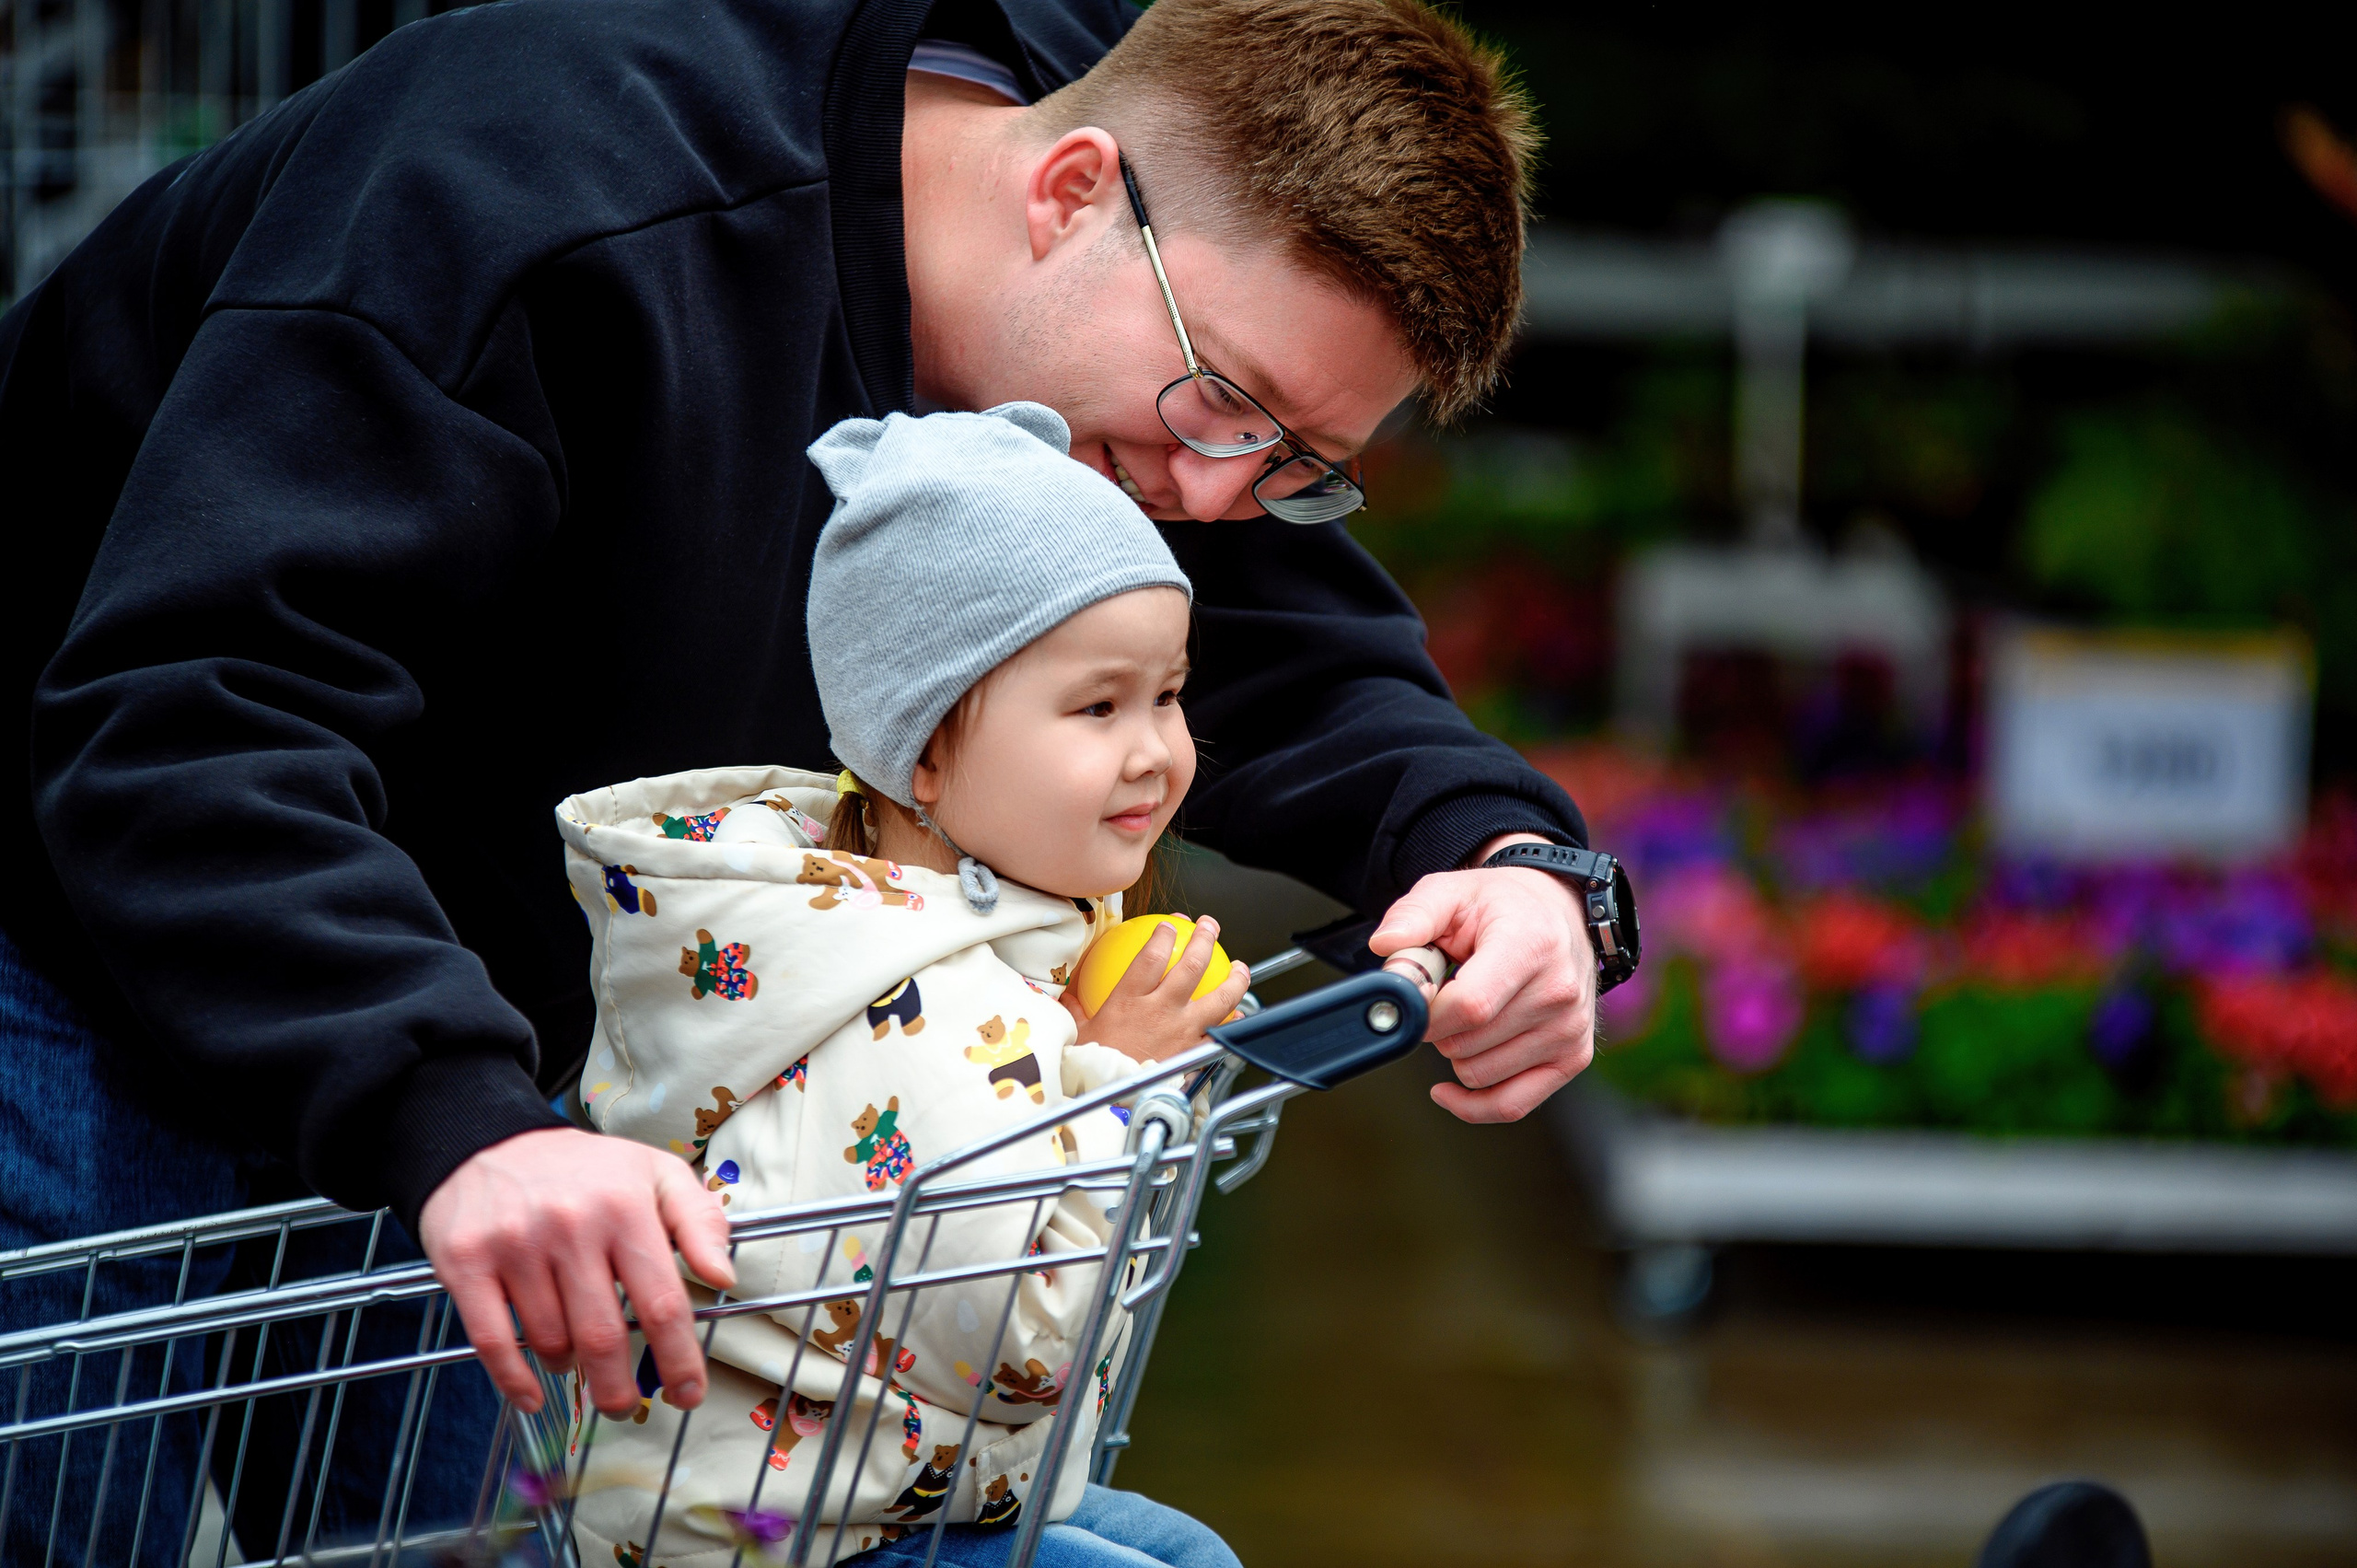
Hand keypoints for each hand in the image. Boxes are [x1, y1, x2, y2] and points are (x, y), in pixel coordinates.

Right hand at [418, 1127, 735, 1416]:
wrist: (485, 1141)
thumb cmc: (583, 1168)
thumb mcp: (654, 1172)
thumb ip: (699, 1220)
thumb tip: (724, 1275)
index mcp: (624, 1206)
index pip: (662, 1302)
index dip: (679, 1359)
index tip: (688, 1393)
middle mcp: (571, 1226)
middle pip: (604, 1336)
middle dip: (619, 1388)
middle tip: (626, 1405)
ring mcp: (515, 1246)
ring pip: (551, 1341)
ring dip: (569, 1368)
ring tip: (577, 1360)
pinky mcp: (466, 1262)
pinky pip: (493, 1341)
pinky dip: (514, 1381)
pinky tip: (533, 1395)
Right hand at [1063, 916, 1250, 1061]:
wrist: (1109, 1102)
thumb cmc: (1093, 1067)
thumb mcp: (1079, 1032)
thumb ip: (1077, 1008)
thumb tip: (1069, 992)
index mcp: (1130, 999)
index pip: (1153, 954)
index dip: (1164, 934)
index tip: (1169, 926)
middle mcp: (1161, 1010)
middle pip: (1192, 965)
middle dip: (1205, 939)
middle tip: (1209, 926)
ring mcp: (1183, 1032)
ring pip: (1220, 998)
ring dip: (1235, 979)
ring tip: (1241, 967)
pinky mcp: (1194, 1053)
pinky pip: (1220, 1033)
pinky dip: (1232, 1022)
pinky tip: (1238, 1015)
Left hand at [1369, 833, 1596, 1122]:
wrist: (1558, 913)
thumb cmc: (1501, 907)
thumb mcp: (1451, 892)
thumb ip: (1412, 916)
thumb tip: (1385, 946)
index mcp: (1530, 945)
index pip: (1469, 1006)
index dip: (1427, 1013)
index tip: (1414, 1001)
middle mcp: (1558, 991)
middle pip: (1468, 1044)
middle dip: (1437, 1027)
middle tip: (1445, 995)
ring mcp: (1569, 1029)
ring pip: (1478, 1075)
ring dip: (1455, 1052)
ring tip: (1469, 1013)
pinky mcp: (1572, 1057)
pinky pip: (1511, 1105)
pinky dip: (1472, 1103)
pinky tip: (1449, 1088)